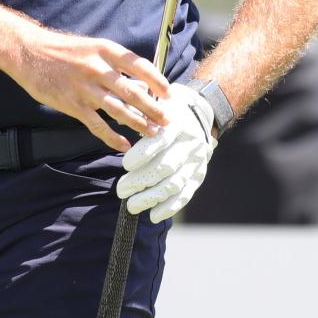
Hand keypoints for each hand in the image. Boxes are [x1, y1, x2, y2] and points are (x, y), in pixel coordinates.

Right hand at [10, 27, 170, 151]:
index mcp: (105, 50)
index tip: (169, 93)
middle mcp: (98, 68)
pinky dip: (112, 137)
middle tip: (168, 120)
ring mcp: (85, 88)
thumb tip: (139, 82)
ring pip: (119, 110)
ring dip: (138, 123)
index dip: (157, 80)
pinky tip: (123, 144)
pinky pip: (97, 125)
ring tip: (153, 133)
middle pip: (133, 91)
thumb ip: (113, 63)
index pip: (139, 66)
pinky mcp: (73, 104)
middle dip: (153, 108)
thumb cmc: (63, 49)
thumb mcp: (92, 47)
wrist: (29, 52)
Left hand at [115, 83, 215, 221]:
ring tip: (132, 205)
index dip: (143, 154)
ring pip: (174, 183)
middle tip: (121, 189)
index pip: (160, 141)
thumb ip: (137, 112)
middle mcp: (189, 143)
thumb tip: (117, 118)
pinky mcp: (199, 175)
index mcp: (177, 124)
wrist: (200, 111)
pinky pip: (186, 194)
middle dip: (141, 180)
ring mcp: (196, 161)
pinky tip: (153, 215)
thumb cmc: (167, 108)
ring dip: (152, 198)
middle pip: (166, 166)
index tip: (125, 164)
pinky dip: (170, 207)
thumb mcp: (155, 102)